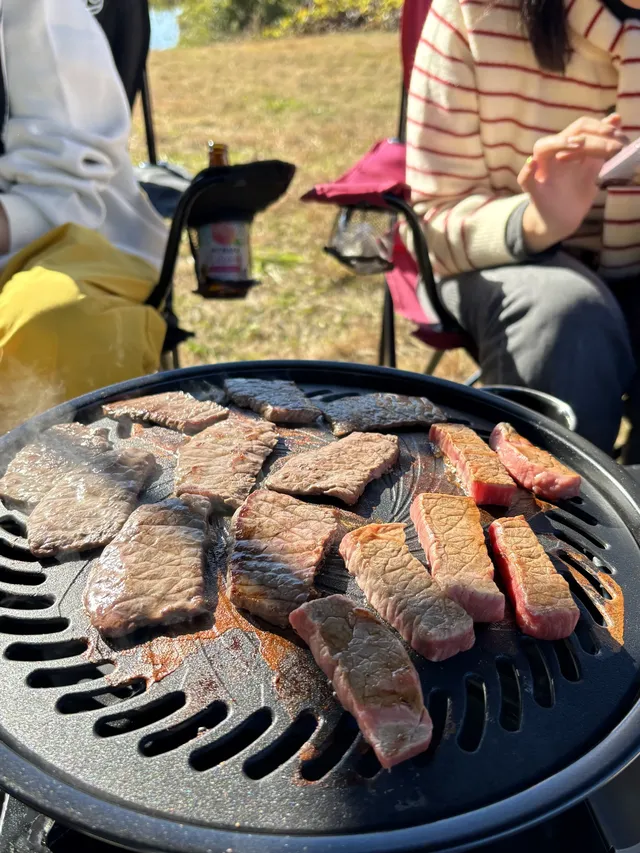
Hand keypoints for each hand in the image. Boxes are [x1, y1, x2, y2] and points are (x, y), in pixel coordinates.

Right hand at [518, 114, 627, 253]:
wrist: (563, 219)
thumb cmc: (576, 192)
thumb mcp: (593, 167)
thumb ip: (602, 144)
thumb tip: (616, 118)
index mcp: (567, 148)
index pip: (580, 127)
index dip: (598, 127)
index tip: (616, 134)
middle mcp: (553, 156)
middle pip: (564, 134)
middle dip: (587, 136)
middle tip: (609, 144)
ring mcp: (541, 172)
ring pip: (542, 148)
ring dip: (558, 143)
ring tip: (577, 144)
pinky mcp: (534, 191)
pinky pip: (525, 179)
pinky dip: (527, 171)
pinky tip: (532, 165)